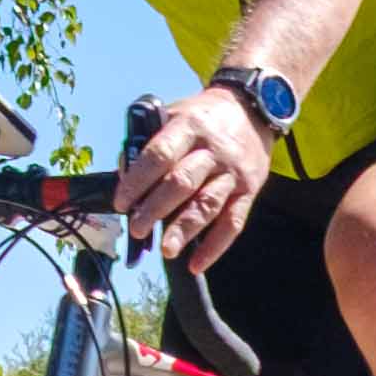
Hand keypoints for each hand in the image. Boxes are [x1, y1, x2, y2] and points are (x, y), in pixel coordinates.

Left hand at [120, 83, 275, 262]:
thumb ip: (149, 143)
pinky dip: (215, 246)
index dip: (138, 180)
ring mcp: (232, 172)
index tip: (122, 202)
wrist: (253, 111)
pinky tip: (197, 264)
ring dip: (185, 229)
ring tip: (167, 250)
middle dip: (156, 208)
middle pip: (182, 182)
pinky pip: (233, 222)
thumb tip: (124, 177)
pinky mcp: (249, 191)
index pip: (160, 155)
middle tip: (137, 229)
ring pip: (207, 204)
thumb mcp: (174, 115)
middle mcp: (212, 150)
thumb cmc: (204, 118)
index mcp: (188, 126)